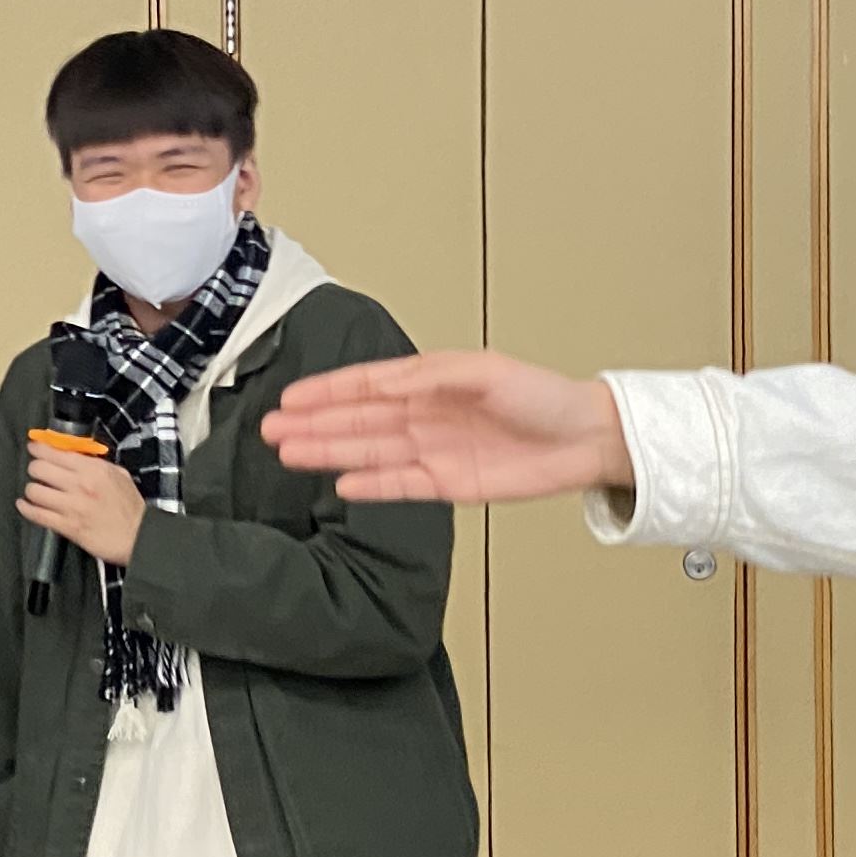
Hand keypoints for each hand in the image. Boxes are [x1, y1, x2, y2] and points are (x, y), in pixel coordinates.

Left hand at [18, 441, 148, 567]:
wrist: (139, 536)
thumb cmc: (131, 508)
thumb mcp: (118, 475)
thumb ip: (95, 463)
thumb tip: (75, 456)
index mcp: (93, 469)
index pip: (56, 452)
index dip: (39, 448)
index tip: (34, 447)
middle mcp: (80, 485)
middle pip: (39, 468)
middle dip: (35, 468)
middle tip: (37, 471)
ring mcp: (72, 506)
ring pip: (34, 491)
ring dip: (32, 490)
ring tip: (35, 491)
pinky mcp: (67, 527)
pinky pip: (37, 514)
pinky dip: (26, 509)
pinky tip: (25, 506)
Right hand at [260, 353, 631, 505]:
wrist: (585, 439)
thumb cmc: (543, 396)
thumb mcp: (486, 371)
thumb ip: (432, 376)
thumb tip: (387, 384)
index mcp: (431, 383)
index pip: (367, 386)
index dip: (327, 391)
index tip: (290, 397)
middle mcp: (425, 417)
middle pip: (358, 422)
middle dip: (313, 424)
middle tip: (271, 429)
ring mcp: (433, 452)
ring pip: (369, 452)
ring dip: (329, 453)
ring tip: (289, 454)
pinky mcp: (448, 484)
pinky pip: (399, 485)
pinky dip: (370, 485)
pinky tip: (340, 483)